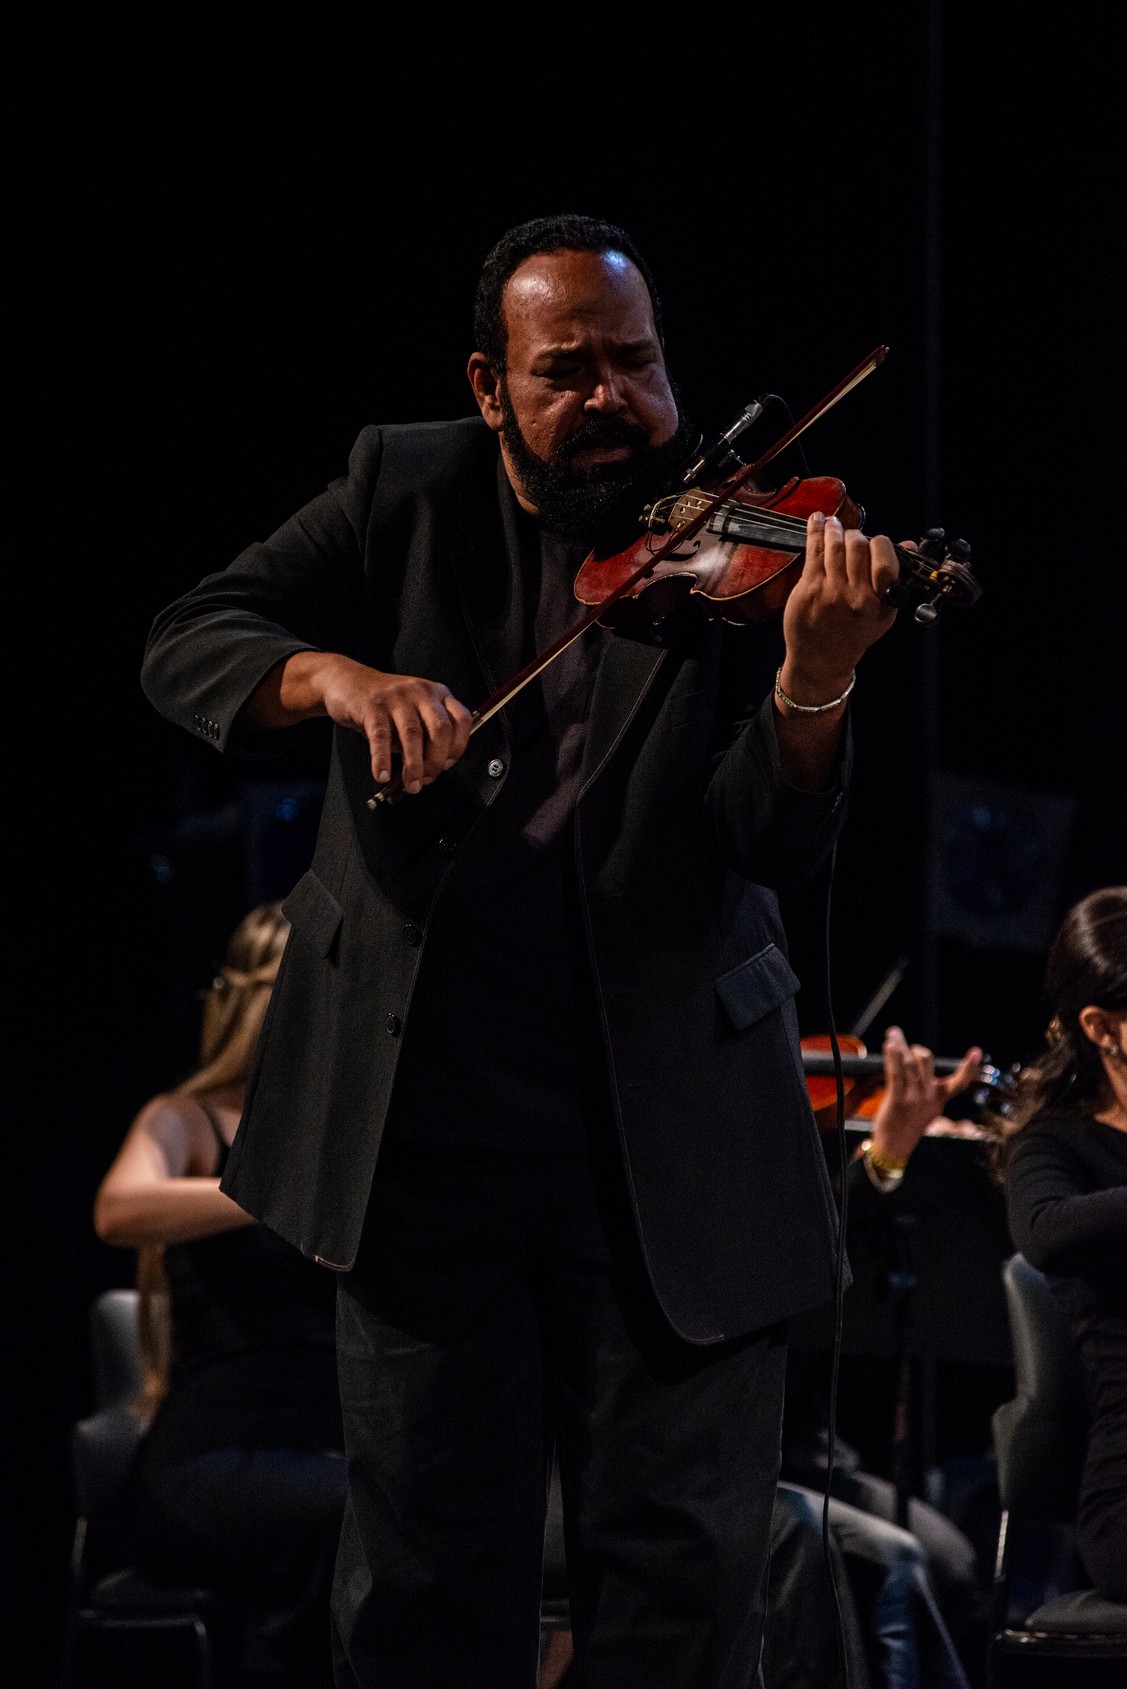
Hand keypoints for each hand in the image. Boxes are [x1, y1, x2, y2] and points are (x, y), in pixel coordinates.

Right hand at [272, 652, 472, 793]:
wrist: (348, 681)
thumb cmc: (385, 703)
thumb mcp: (414, 712)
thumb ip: (425, 736)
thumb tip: (430, 770)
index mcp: (437, 694)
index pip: (461, 720)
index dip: (458, 746)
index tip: (447, 765)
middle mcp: (420, 692)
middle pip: (440, 729)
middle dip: (436, 760)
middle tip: (428, 779)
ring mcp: (396, 697)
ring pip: (412, 734)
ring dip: (414, 766)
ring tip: (411, 785)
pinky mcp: (372, 706)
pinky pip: (380, 737)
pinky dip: (383, 760)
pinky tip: (383, 775)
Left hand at [777, 511, 901, 704]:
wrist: (822, 659)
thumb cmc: (854, 634)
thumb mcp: (884, 614)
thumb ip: (895, 579)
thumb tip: (908, 544)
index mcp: (878, 601)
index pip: (884, 557)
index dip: (880, 544)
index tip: (876, 543)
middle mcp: (855, 595)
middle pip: (858, 545)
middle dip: (856, 535)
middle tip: (852, 537)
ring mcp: (830, 590)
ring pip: (835, 544)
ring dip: (834, 528)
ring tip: (832, 524)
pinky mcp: (809, 587)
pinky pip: (813, 550)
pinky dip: (815, 531)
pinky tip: (817, 521)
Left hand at [869, 1026, 982, 1166]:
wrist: (894, 1147)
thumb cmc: (907, 1121)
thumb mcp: (923, 1105)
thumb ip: (921, 1082)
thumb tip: (913, 1053)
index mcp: (939, 1099)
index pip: (959, 1083)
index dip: (969, 1068)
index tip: (977, 1052)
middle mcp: (929, 1098)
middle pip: (926, 1063)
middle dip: (917, 1049)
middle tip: (904, 1041)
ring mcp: (914, 1100)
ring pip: (909, 1065)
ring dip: (900, 1046)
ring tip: (894, 1033)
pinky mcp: (898, 1101)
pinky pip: (896, 1074)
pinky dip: (893, 1057)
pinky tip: (890, 1046)